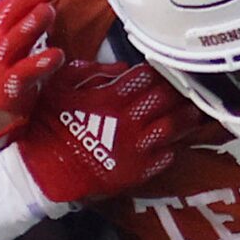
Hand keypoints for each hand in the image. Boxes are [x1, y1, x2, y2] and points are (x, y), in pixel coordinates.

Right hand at [0, 0, 70, 142]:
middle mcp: (1, 36)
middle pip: (17, 6)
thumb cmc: (17, 66)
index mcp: (7, 20)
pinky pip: (23, 74)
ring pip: (14, 38)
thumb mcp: (31, 30)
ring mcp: (2, 62)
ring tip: (50, 9)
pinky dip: (38, 65)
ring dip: (32, 22)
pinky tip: (56, 56)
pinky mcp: (8, 87)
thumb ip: (45, 2)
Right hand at [8, 60, 200, 201]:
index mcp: (111, 97)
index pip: (147, 76)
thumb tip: (119, 69)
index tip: (168, 67)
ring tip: (195, 111)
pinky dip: (172, 147)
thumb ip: (90, 72)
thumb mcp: (59, 86)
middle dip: (179, 90)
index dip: (160, 70)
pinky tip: (176, 142)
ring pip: (172, 127)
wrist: (43, 171)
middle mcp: (128, 120)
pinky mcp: (136, 170)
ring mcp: (135, 147)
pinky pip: (164, 157)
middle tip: (190, 86)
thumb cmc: (48, 126)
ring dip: (186, 117)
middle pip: (165, 98)